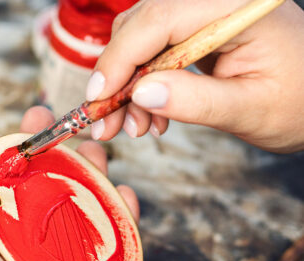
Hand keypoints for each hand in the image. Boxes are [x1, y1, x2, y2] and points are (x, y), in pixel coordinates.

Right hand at [86, 0, 303, 152]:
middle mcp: (215, 2)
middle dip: (116, 78)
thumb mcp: (251, 110)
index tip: (97, 98)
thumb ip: (197, 101)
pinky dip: (141, 87)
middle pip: (141, 26)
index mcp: (236, 7)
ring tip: (134, 128)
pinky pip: (152, 52)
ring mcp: (203, 15)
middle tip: (106, 124)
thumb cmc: (299, 104)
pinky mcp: (196, 33)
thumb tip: (140, 93)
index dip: (120, 58)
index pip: (160, 20)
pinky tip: (150, 116)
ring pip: (139, 41)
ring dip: (126, 87)